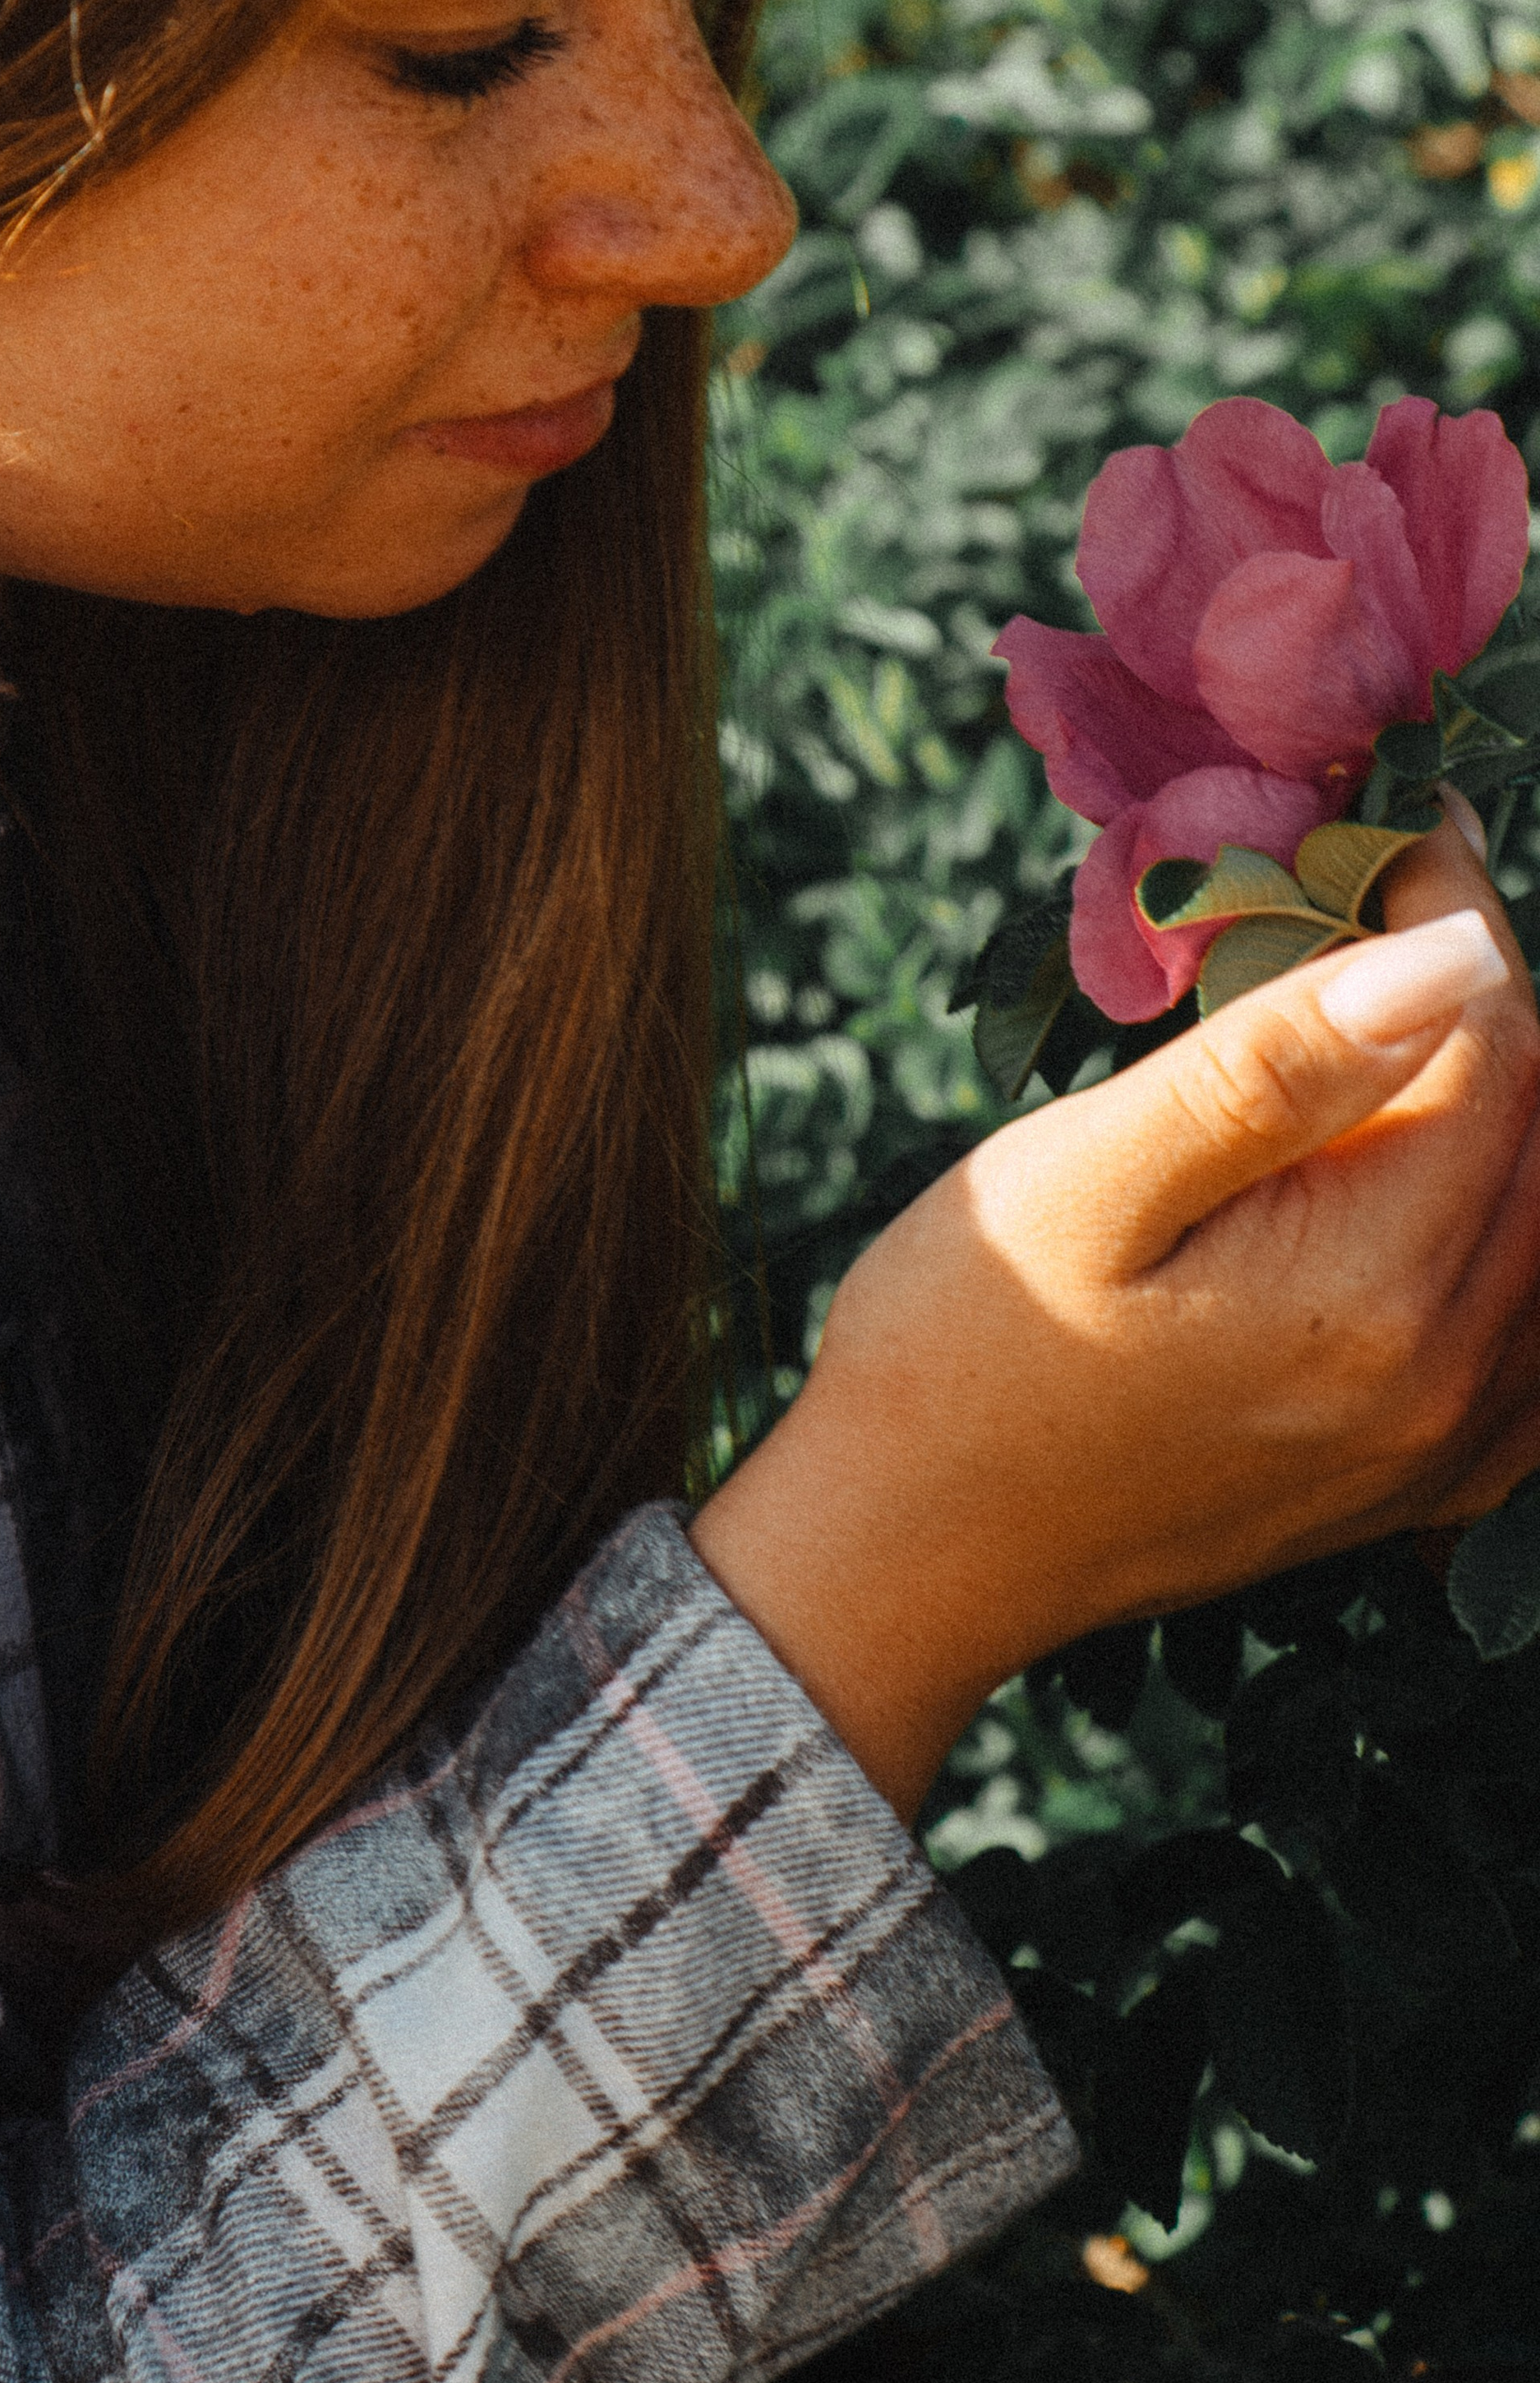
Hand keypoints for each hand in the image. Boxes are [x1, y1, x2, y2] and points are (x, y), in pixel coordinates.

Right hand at [693, 814, 1539, 1821]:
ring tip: (1379, 1023)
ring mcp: (1439, 1445)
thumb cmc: (959, 1350)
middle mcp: (1443, 1376)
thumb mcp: (1085, 1179)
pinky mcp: (1414, 1484)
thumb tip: (1456, 954)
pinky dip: (1514, 1237)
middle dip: (1476, 997)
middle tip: (1365, 905)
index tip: (1387, 824)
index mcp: (1370, 1287)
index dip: (1451, 910)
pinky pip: (1537, 1341)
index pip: (1492, 1044)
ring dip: (1496, 1103)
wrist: (906, 1558)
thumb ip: (1273, 1068)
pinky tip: (1437, 1187)